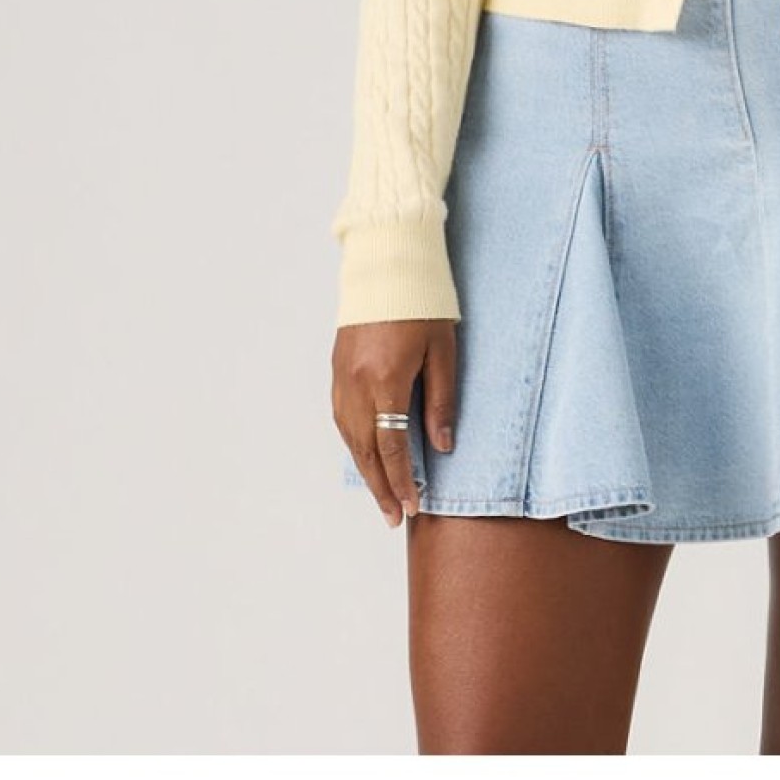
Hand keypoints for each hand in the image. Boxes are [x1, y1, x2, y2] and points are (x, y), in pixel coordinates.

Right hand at [332, 318, 457, 526]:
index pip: (392, 446)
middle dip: (380, 487)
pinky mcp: (336, 366)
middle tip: (393, 518)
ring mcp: (341, 376)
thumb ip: (441, 399)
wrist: (387, 262)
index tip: (412, 506)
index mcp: (386, 381)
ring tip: (381, 494)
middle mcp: (356, 385)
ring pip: (349, 436)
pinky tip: (364, 454)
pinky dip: (352, 442)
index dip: (402, 480)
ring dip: (364, 469)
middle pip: (366, 450)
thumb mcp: (443, 350)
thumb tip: (442, 445)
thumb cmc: (423, 302)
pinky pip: (341, 416)